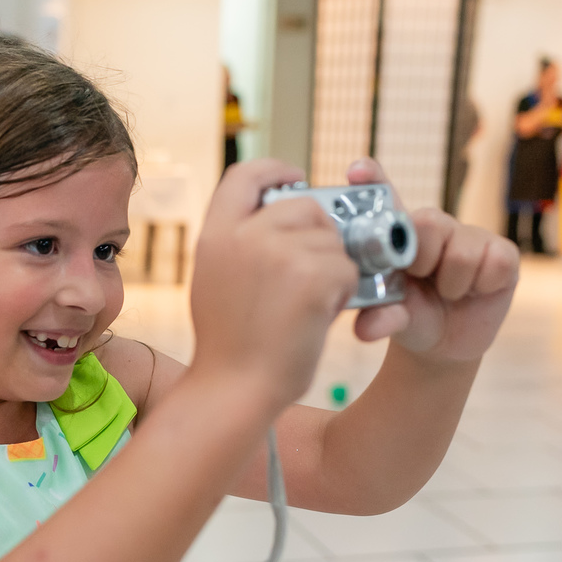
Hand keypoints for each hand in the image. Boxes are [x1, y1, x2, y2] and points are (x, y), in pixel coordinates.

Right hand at [190, 160, 357, 409]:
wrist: (233, 389)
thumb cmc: (229, 346)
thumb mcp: (214, 280)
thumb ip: (238, 243)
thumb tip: (277, 215)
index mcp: (215, 234)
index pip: (247, 174)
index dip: (277, 171)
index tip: (297, 181)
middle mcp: (244, 235)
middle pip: (303, 206)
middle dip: (319, 234)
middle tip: (313, 270)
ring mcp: (278, 252)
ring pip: (332, 239)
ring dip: (332, 269)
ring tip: (309, 305)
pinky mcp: (312, 275)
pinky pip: (348, 268)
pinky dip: (344, 293)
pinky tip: (319, 317)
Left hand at [346, 158, 519, 363]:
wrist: (444, 343)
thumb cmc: (411, 316)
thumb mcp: (391, 316)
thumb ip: (378, 317)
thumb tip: (366, 330)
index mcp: (397, 234)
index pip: (385, 196)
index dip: (373, 178)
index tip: (357, 170)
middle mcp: (433, 226)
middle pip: (428, 221)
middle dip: (422, 257)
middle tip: (420, 277)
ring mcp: (469, 236)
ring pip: (462, 249)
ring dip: (452, 282)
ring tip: (446, 292)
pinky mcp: (502, 252)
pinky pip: (495, 262)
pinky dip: (482, 285)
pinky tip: (475, 291)